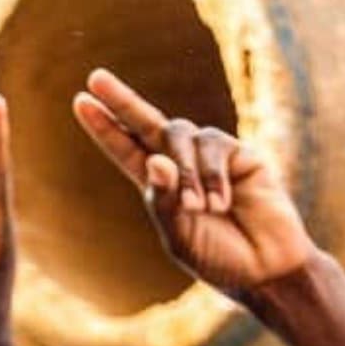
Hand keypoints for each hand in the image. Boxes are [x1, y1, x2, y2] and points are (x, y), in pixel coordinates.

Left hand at [73, 69, 314, 303]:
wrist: (263, 268)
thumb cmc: (217, 258)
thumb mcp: (178, 236)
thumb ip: (164, 200)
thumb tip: (155, 158)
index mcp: (158, 187)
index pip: (127, 150)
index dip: (105, 128)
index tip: (81, 101)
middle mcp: (181, 164)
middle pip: (147, 123)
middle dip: (122, 101)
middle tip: (96, 78)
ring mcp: (210, 156)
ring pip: (181, 137)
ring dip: (186, 173)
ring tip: (199, 209)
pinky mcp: (240, 153)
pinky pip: (214, 149)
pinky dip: (213, 178)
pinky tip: (222, 205)